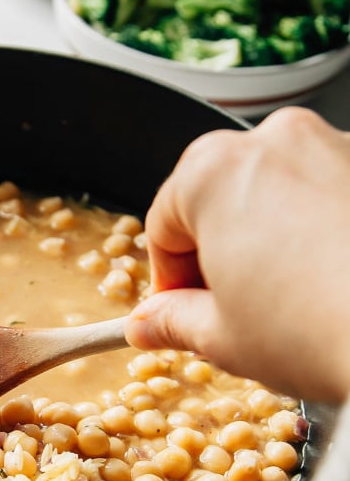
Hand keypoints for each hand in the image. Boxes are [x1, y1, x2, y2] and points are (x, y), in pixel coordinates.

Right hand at [125, 106, 349, 402]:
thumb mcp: (223, 338)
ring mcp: (336, 147)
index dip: (165, 279)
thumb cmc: (318, 332)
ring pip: (278, 193)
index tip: (177, 312)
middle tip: (232, 310)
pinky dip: (320, 231)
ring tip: (289, 301)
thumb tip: (149, 323)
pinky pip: (330, 195)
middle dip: (217, 253)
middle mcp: (275, 142)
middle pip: (219, 198)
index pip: (162, 224)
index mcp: (214, 172)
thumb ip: (172, 322)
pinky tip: (330, 282)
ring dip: (270, 239)